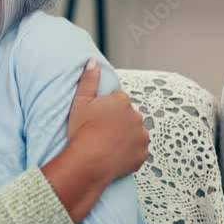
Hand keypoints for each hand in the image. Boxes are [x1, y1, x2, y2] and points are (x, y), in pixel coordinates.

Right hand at [66, 59, 149, 179]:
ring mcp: (142, 135)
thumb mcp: (80, 102)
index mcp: (121, 101)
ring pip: (135, 133)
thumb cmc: (82, 131)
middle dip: (119, 122)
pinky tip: (115, 155)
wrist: (88, 162)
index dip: (107, 109)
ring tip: (108, 145)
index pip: (118, 100)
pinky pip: (138, 150)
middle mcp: (136, 116)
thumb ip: (89, 80)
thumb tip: (93, 62)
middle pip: (128, 116)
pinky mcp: (143, 153)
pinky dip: (130, 152)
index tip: (98, 118)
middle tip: (101, 132)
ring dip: (126, 136)